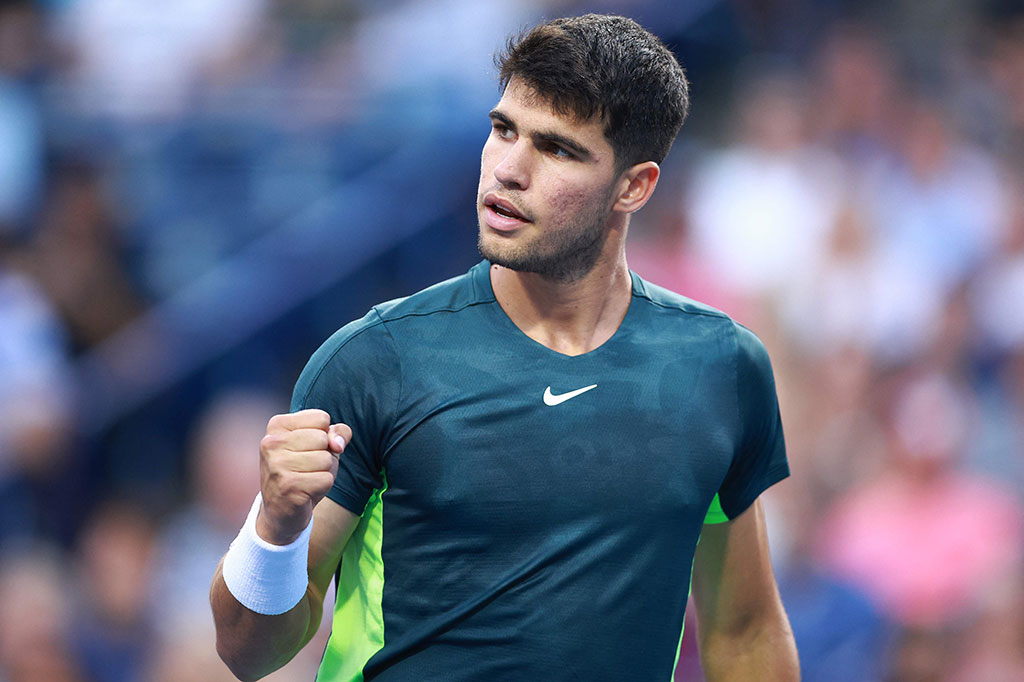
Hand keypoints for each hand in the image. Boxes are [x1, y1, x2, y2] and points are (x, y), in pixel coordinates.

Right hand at [256, 409, 350, 544]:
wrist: (281, 510)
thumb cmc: (303, 471)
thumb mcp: (321, 445)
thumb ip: (337, 433)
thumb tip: (338, 445)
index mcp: (277, 425)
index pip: (321, 418)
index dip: (324, 435)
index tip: (307, 449)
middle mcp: (271, 442)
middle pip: (323, 438)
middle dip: (324, 455)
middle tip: (306, 467)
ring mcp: (277, 465)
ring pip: (326, 459)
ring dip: (324, 472)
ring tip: (306, 479)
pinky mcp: (288, 486)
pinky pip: (326, 479)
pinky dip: (323, 486)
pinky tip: (306, 491)